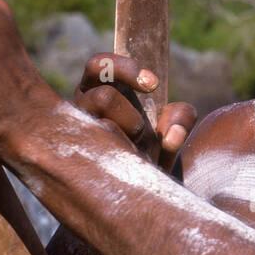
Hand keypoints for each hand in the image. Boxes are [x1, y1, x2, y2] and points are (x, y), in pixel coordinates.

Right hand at [73, 52, 196, 172]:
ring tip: (133, 153)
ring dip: (126, 141)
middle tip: (143, 134)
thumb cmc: (150, 148)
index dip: (125, 69)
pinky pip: (97, 154)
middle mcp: (80, 106)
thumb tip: (173, 134)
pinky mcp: (75, 157)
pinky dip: (121, 157)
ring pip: (101, 128)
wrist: (140, 189)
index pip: (99, 65)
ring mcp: (74, 132)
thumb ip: (181, 119)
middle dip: (132, 118)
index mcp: (97, 87)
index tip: (154, 85)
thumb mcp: (172, 131)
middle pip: (103, 97)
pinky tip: (126, 165)